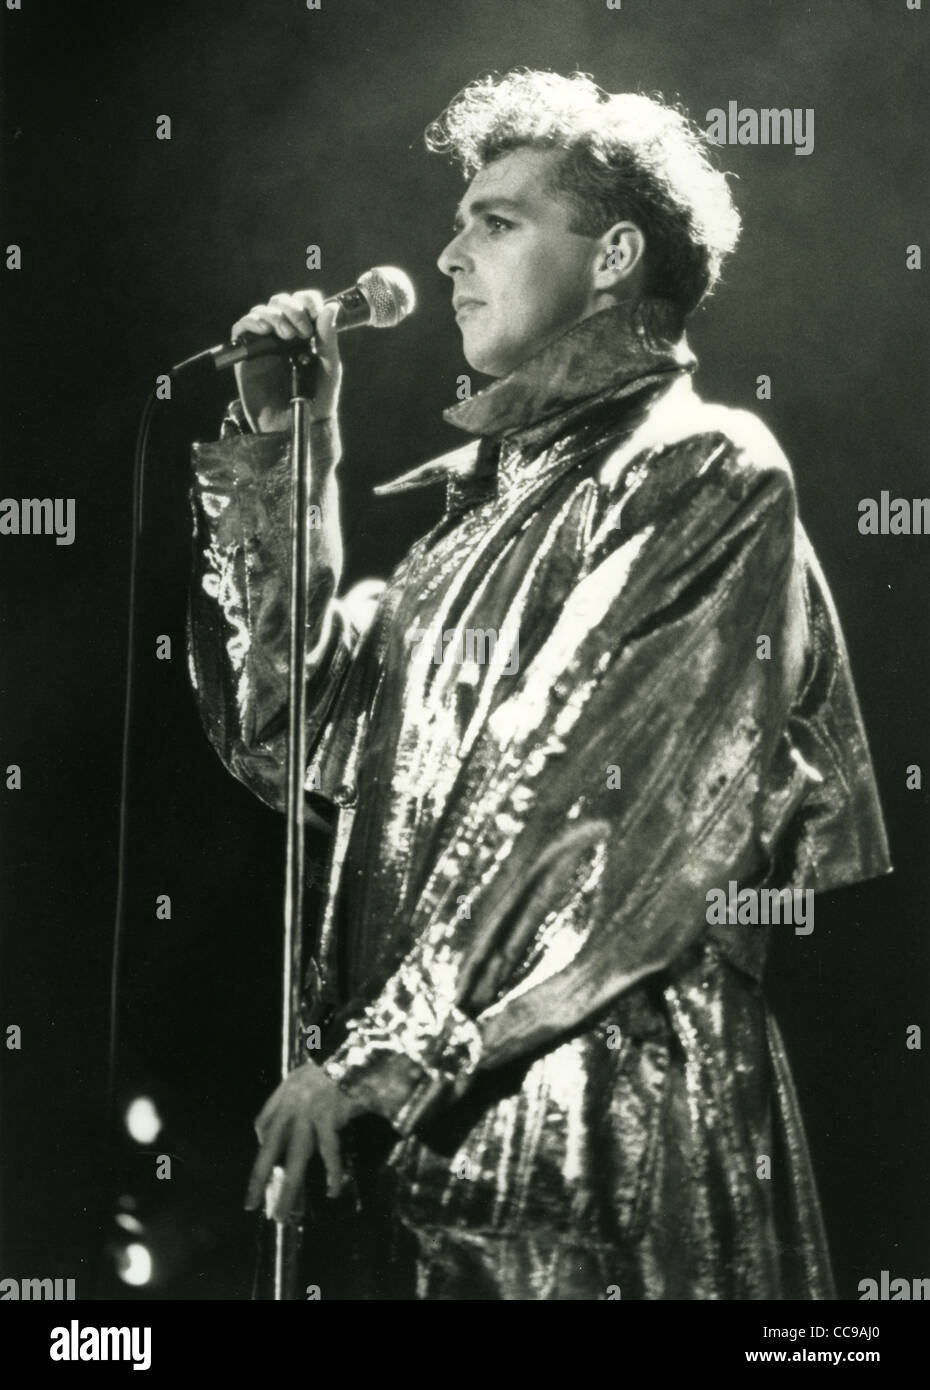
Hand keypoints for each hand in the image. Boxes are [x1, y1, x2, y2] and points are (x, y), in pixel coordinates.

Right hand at [231, 290, 342, 433]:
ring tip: (286, 336)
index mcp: (306, 333)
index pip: (303, 303)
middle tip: (301, 331)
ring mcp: (265, 343)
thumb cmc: (316, 400)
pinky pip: (242, 328)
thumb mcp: (329, 369)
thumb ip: (329, 339)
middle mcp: (284, 334)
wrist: (297, 425)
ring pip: (262, 311)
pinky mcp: (247, 355)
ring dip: (274, 315)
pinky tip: (263, 330)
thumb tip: (330, 308)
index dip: (307, 301)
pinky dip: (250, 322)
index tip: (314, 313)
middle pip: (281, 302)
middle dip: (291, 309)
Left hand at [244, 1060, 364, 1221]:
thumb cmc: (334, 1063)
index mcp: (285, 1094)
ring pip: (294, 1159)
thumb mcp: (306, 1075)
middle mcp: (290, 1106)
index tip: (268, 1163)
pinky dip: (332, 1172)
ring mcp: (308, 1114)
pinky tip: (332, 1189)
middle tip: (251, 1204)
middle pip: (269, 1149)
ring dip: (288, 1189)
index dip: (264, 1145)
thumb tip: (289, 1123)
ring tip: (283, 1213)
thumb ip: (295, 1096)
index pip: (263, 1125)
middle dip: (259, 1179)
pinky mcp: (328, 1118)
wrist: (352, 1053)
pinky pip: (329, 1152)